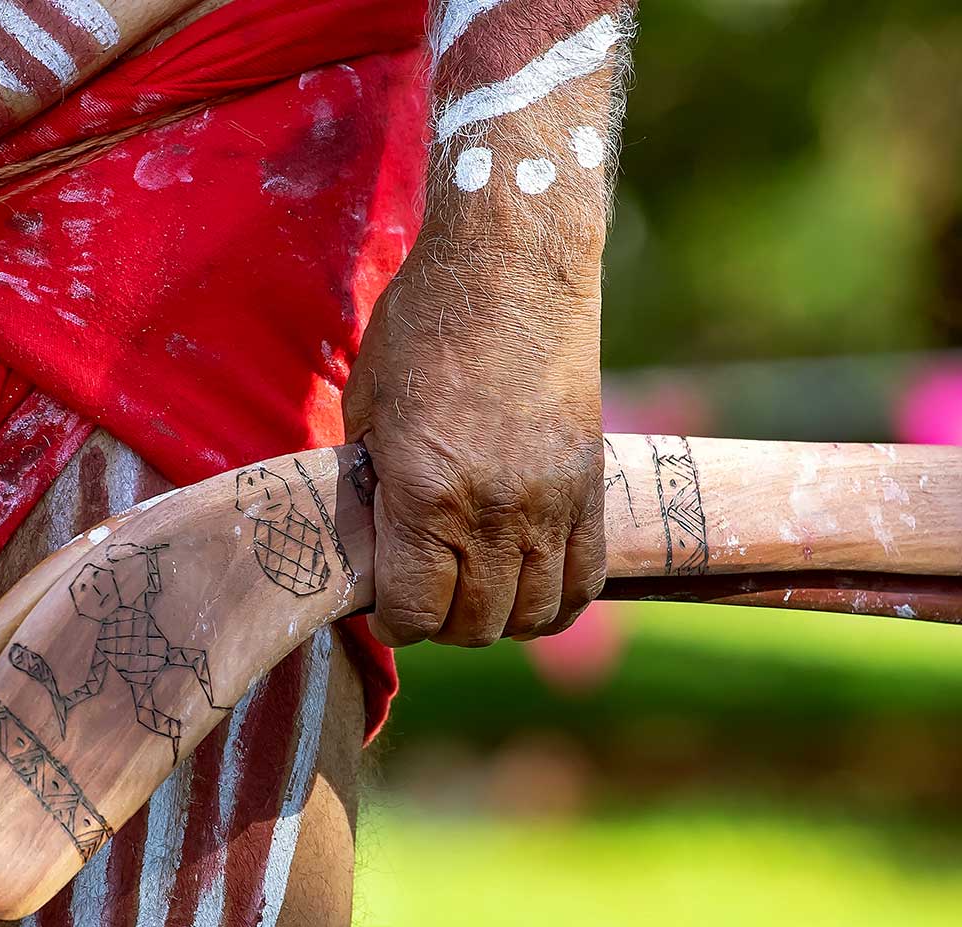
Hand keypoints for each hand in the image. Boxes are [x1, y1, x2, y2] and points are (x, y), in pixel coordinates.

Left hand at [343, 238, 605, 647]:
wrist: (513, 266)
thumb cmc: (426, 324)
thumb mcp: (371, 404)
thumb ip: (374, 481)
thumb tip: (374, 536)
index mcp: (427, 495)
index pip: (416, 612)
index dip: (394, 621)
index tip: (387, 605)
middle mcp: (495, 513)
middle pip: (476, 624)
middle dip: (443, 624)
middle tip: (429, 596)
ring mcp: (551, 504)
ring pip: (533, 614)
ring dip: (501, 618)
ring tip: (480, 593)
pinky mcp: (590, 488)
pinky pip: (585, 580)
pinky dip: (557, 601)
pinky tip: (532, 588)